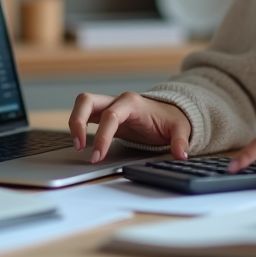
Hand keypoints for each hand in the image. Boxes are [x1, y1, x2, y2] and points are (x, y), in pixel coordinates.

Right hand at [68, 92, 191, 162]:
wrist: (170, 113)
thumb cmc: (171, 119)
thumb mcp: (180, 129)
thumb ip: (180, 141)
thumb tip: (181, 154)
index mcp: (133, 103)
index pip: (110, 115)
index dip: (102, 135)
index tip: (97, 156)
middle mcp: (118, 101)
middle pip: (87, 100)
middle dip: (78, 122)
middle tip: (79, 146)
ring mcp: (109, 106)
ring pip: (82, 104)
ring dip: (75, 123)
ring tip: (78, 146)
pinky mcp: (105, 114)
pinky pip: (86, 114)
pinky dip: (79, 126)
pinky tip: (81, 143)